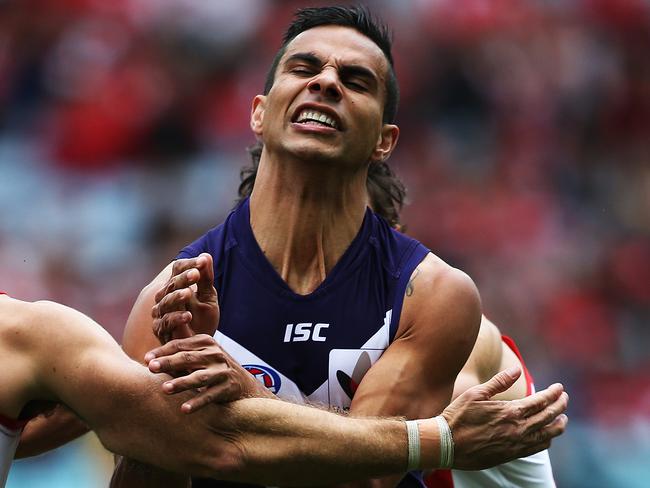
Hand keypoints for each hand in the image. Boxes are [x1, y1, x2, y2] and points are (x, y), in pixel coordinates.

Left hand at [144, 334, 274, 412]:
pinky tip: (184, 409)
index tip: (146, 360)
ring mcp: (222, 371)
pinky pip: (210, 396)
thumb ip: (180, 356)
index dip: (162, 351)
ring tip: (165, 388)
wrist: (244, 384)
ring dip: (182, 383)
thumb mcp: (200, 356)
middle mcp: (215, 354)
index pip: (180, 345)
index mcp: (205, 342)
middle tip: (151, 368)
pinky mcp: (228, 387)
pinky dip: (197, 403)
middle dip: (169, 362)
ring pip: (199, 377)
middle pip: (188, 358)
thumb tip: (148, 363)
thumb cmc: (213, 369)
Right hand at [151, 253, 218, 342]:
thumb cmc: (203, 320)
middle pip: (171, 284)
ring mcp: (161, 314)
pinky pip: (166, 322)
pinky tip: (188, 315)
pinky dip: (177, 318)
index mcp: (176, 286)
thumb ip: (206, 278)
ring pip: (165, 302)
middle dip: (184, 278)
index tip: (203, 262)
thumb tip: (206, 255)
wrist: (200, 347)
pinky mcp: (161, 330)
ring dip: (177, 296)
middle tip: (196, 274)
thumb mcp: (208, 297)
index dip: (189, 264)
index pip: (177, 269)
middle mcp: (165, 297)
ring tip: (189, 293)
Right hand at [442, 367, 568, 469]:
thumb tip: (517, 370)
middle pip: (548, 417)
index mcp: (510, 411)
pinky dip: (547, 439)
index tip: (559, 387)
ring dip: (558, 424)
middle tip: (565, 398)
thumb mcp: (475, 394)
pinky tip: (547, 435)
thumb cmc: (458, 416)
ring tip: (562, 417)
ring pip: (547, 435)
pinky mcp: (511, 455)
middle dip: (560, 405)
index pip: (540, 401)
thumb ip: (498, 382)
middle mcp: (518, 429)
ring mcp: (516, 444)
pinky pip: (537, 448)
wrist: (447, 444)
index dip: (552, 393)